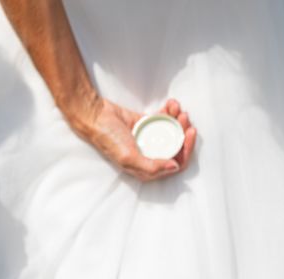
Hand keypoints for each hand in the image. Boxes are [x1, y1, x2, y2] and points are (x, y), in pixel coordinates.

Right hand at [77, 98, 196, 181]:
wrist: (94, 116)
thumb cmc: (108, 140)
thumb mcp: (129, 157)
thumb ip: (152, 166)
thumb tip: (175, 167)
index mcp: (148, 169)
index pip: (177, 164)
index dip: (187, 150)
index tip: (189, 132)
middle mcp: (151, 156)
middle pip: (177, 147)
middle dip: (184, 132)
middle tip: (185, 117)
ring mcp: (149, 140)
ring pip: (172, 132)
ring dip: (178, 119)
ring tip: (177, 107)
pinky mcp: (147, 125)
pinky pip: (163, 119)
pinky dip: (169, 112)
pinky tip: (170, 103)